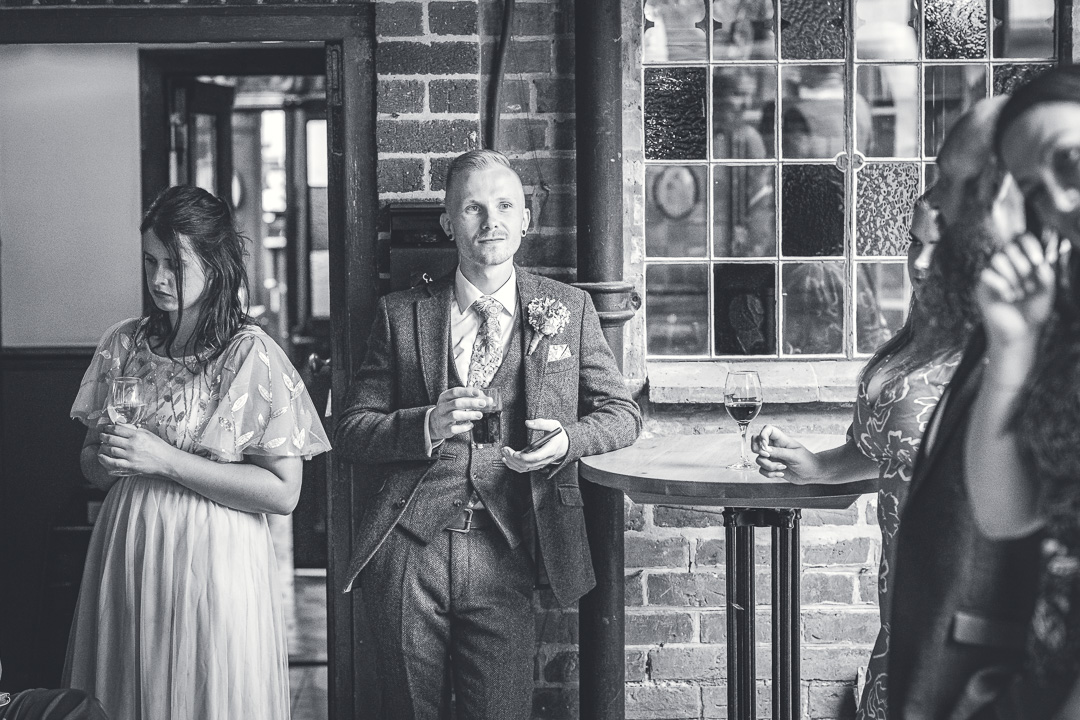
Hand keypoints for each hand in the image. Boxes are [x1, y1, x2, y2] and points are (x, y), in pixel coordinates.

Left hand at [97, 423, 177, 477]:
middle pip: (111, 439)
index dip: (108, 428)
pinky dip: (105, 459)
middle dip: (103, 436)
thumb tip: (121, 426)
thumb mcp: (148, 434)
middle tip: (101, 436)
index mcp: (137, 435)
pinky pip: (114, 462)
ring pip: (110, 450)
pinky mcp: (131, 465)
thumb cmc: (159, 446)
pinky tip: (101, 456)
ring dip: (103, 447)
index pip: (117, 429)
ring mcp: (130, 456)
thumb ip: (134, 430)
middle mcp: (132, 445)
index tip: (106, 428)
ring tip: (102, 445)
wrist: (167, 460)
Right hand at [428, 387, 490, 441]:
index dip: (467, 391)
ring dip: (469, 415)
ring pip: (455, 415)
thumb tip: (489, 400)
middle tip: (483, 404)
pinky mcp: (445, 429)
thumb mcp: (457, 401)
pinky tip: (471, 425)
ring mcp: (442, 418)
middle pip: (456, 403)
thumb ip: (472, 399)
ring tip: (479, 415)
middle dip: (471, 403)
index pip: (455, 392)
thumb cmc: (450, 409)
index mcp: (445, 397)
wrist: (435, 423)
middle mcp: (442, 407)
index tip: (478, 392)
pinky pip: (454, 428)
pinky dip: (464, 427)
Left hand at [501, 419, 567, 472]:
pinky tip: (507, 460)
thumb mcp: (553, 425)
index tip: (515, 453)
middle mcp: (545, 459)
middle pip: (528, 464)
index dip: (524, 457)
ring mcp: (540, 464)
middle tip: (505, 449)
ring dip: (512, 462)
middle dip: (514, 458)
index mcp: (550, 450)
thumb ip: (541, 423)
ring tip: (504, 453)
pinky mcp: (536, 465)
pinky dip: (514, 466)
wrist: (566, 445)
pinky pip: (524, 469)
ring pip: (524, 468)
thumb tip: (528, 423)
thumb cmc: (559, 435)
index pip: (536, 457)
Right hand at [751, 425, 822, 482]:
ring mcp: (772, 457)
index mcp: (781, 440)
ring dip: (768, 466)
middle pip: (756, 442)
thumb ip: (779, 452)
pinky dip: (769, 474)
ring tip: (782, 467)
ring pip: (759, 459)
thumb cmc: (807, 462)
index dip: (762, 435)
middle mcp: (774, 447)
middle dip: (757, 450)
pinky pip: (762, 470)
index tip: (765, 446)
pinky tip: (781, 474)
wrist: (812, 474)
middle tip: (767, 456)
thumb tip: (765, 450)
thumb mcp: (794, 456)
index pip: (767, 429)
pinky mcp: (772, 468)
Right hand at [976, 233, 1068, 349]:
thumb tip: (1039, 260)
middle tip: (1029, 286)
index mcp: (1023, 262)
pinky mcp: (982, 287)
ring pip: (996, 259)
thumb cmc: (1034, 311)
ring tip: (1020, 294)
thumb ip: (1045, 272)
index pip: (1021, 239)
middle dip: (1022, 265)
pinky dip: (1001, 285)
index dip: (1029, 245)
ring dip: (1012, 276)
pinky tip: (1009, 298)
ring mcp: (993, 275)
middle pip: (1008, 248)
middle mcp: (1007, 266)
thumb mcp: (1047, 290)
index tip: (1038, 262)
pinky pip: (986, 274)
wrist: (1021, 332)